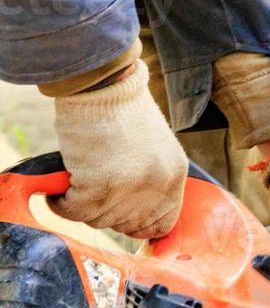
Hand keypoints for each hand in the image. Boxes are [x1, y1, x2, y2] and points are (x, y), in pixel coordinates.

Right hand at [51, 60, 187, 238]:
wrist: (101, 81)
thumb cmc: (121, 107)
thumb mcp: (155, 146)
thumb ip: (152, 178)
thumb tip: (133, 209)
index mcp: (174, 177)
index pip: (162, 225)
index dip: (138, 226)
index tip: (120, 218)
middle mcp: (156, 187)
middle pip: (126, 225)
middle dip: (106, 214)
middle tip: (91, 195)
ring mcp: (128, 190)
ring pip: (99, 220)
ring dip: (82, 208)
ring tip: (73, 189)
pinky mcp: (98, 188)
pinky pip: (75, 212)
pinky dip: (61, 205)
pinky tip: (57, 196)